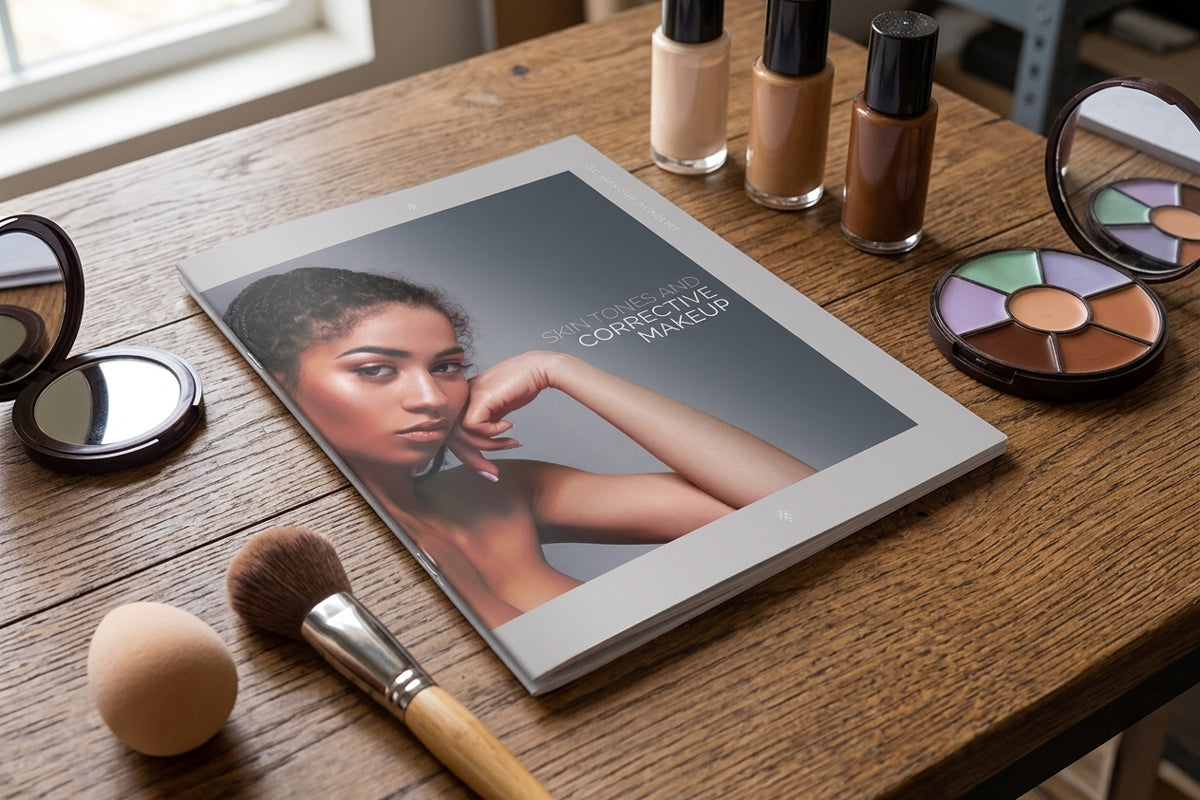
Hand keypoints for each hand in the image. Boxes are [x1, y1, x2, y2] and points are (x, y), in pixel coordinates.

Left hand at [448, 352, 561, 479]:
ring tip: (511, 443)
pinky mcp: (478, 398)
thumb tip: (480, 446)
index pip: (454, 434)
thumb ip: (486, 423)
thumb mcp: (498, 409)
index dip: (468, 455)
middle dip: (475, 461)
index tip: (487, 470)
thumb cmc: (522, 385)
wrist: (536, 369)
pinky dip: (493, 433)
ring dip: (490, 446)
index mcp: (464, 400)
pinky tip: (509, 425)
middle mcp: (462, 398)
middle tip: (493, 473)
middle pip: (454, 439)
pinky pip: (474, 427)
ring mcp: (468, 397)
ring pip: (464, 436)